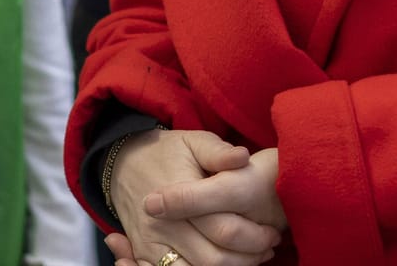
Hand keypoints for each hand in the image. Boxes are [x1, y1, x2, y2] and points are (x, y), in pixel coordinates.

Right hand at [105, 130, 281, 265]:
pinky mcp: (143, 254)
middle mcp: (163, 224)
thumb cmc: (166, 153)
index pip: (223, 228)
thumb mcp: (193, 142)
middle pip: (213, 259)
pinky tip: (220, 264)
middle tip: (267, 249)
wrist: (123, 164)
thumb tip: (243, 157)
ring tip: (247, 259)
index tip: (273, 233)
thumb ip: (219, 152)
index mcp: (179, 194)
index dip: (254, 237)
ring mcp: (151, 243)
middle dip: (247, 259)